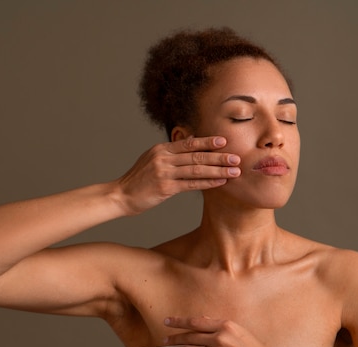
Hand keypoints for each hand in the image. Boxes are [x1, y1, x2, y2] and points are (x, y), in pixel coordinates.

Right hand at [116, 136, 240, 214]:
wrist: (120, 195)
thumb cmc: (138, 180)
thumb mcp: (152, 160)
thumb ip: (171, 153)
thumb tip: (191, 143)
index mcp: (161, 149)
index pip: (189, 143)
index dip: (207, 142)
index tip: (224, 141)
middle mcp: (163, 158)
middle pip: (196, 155)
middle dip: (219, 156)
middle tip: (237, 157)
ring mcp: (164, 172)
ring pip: (197, 169)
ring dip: (218, 170)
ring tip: (234, 171)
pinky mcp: (165, 188)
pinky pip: (191, 184)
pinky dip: (207, 183)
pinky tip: (220, 182)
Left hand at [163, 316, 286, 346]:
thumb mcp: (241, 332)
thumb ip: (223, 327)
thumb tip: (204, 322)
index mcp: (225, 325)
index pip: (196, 321)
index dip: (179, 322)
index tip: (168, 321)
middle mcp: (219, 337)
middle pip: (189, 336)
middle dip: (174, 338)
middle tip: (164, 340)